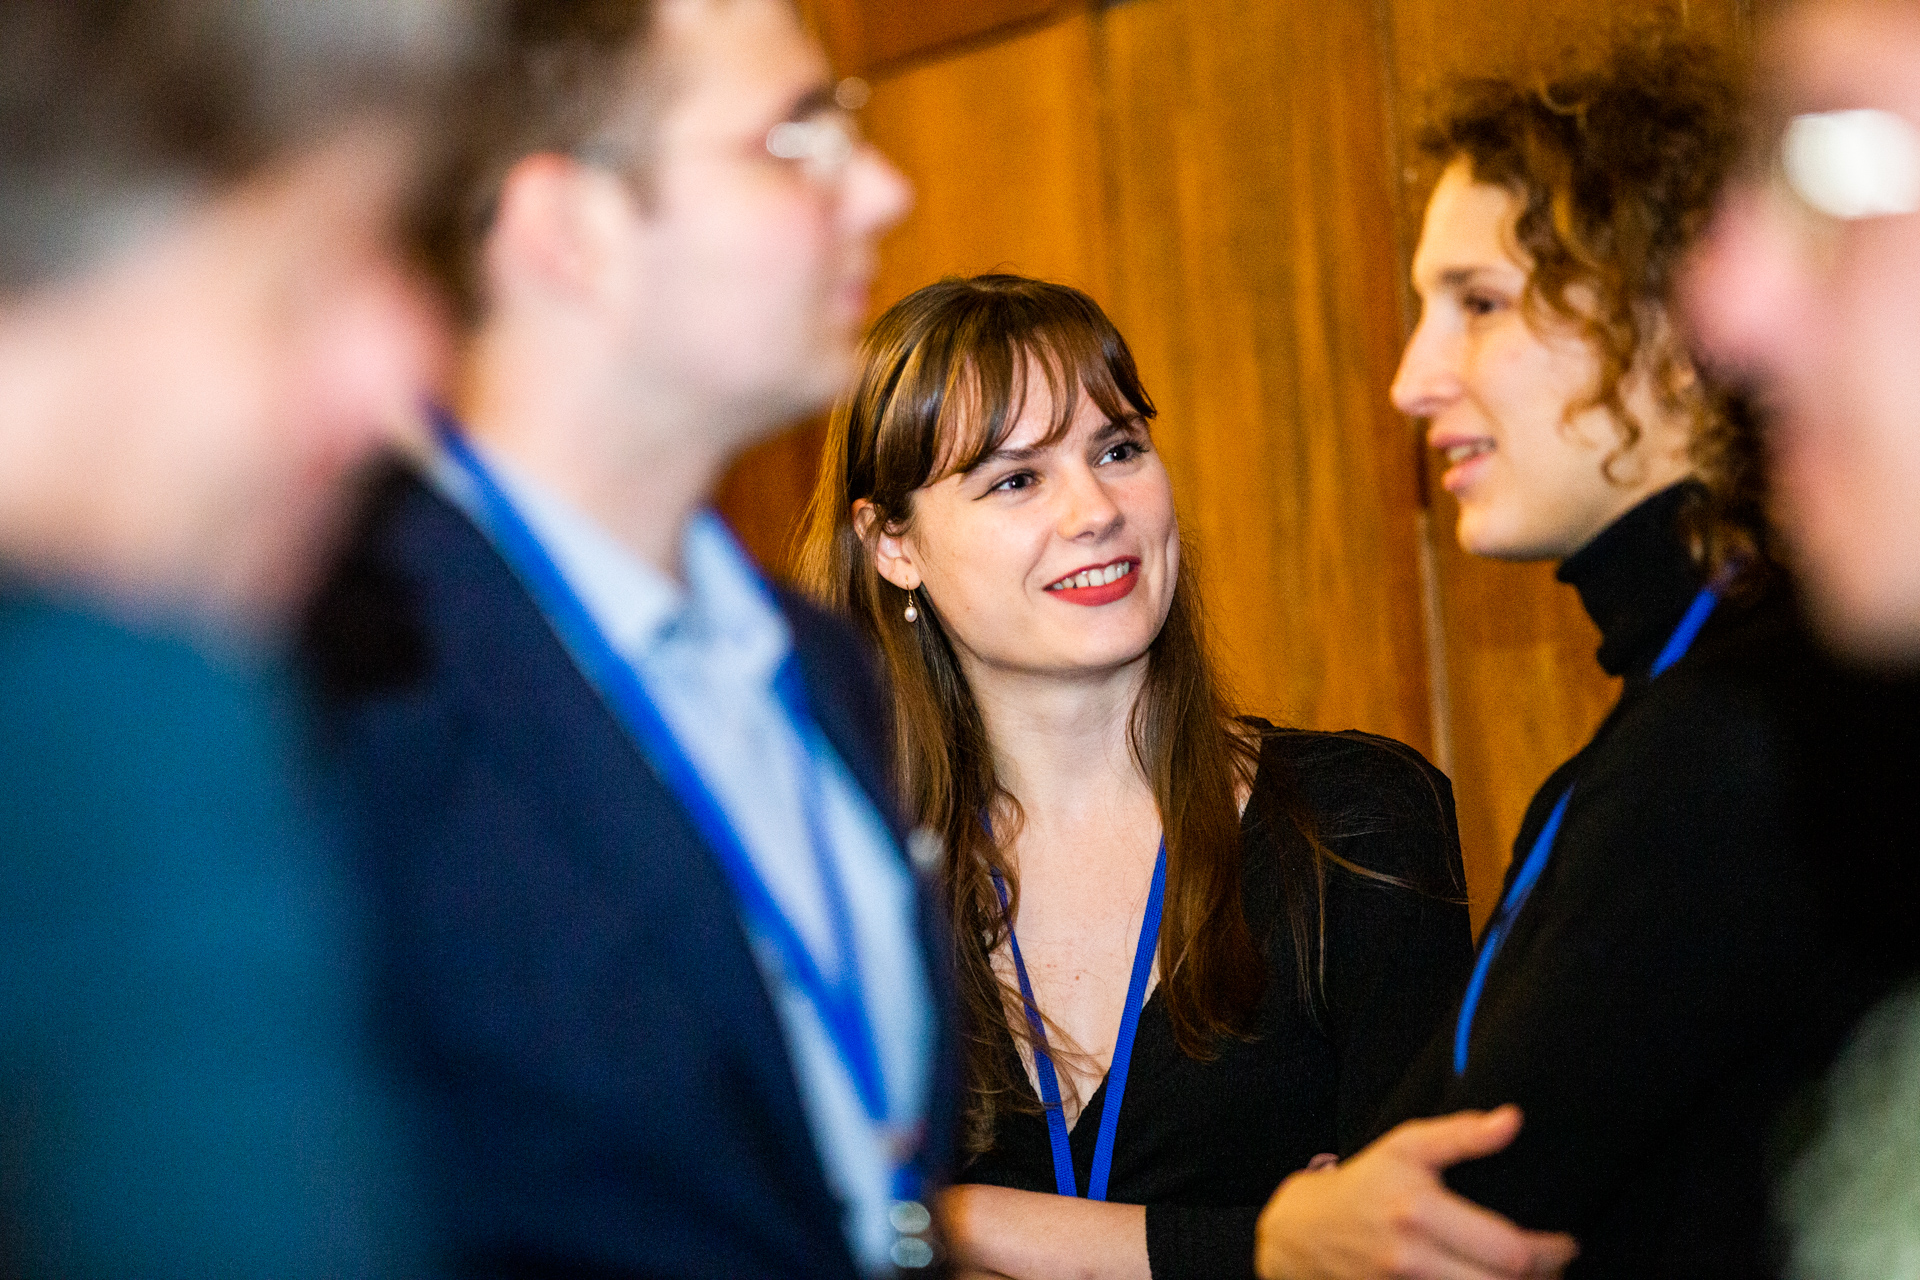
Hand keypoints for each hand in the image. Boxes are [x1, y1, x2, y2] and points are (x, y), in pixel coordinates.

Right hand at [1253, 1106, 1577, 1279]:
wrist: (1300, 1233)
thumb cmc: (1364, 1186)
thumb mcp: (1405, 1147)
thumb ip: (1461, 1135)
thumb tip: (1513, 1119)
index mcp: (1419, 1213)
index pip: (1508, 1251)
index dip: (1550, 1253)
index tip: (1566, 1244)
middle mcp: (1412, 1260)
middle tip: (1555, 1268)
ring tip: (1529, 1279)